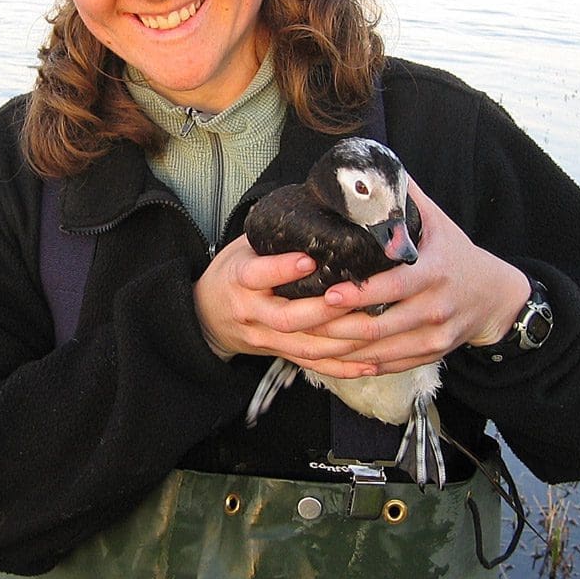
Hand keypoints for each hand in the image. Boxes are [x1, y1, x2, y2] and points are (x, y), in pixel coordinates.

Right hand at [193, 235, 383, 377]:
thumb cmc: (232, 273)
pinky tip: (370, 364)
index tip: (309, 259)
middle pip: (287, 318)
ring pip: (305, 346)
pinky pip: (314, 366)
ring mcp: (267, 338)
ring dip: (342, 340)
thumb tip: (320, 211)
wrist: (206, 316)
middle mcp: (252, 313)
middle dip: (324, 310)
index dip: (282, 269)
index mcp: (239, 280)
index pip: (258, 275)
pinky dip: (343, 367)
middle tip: (354, 295)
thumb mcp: (242, 248)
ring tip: (373, 327)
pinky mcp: (280, 354)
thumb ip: (274, 238)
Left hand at [311, 179, 530, 375]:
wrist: (496, 297)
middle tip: (304, 322)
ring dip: (344, 349)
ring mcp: (434, 336)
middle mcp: (435, 307)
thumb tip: (376, 165)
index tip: (329, 293)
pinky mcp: (431, 355)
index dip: (360, 293)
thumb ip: (406, 197)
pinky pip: (392, 365)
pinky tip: (337, 359)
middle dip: (339, 327)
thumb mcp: (439, 222)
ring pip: (382, 351)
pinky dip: (362, 364)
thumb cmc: (458, 256)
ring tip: (310, 342)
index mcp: (434, 272)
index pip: (393, 286)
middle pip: (381, 326)